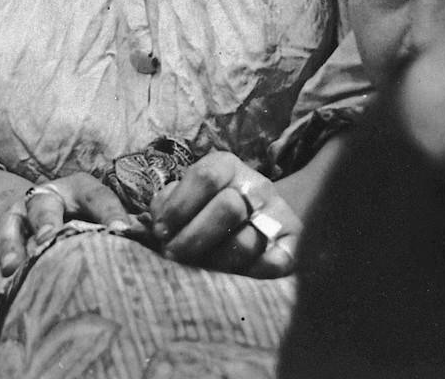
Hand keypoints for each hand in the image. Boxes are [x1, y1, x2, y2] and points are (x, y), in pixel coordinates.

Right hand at [0, 172, 136, 289]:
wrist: (30, 212)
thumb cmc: (77, 218)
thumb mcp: (99, 214)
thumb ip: (125, 225)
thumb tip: (159, 240)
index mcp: (78, 190)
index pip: (97, 195)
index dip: (110, 212)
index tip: (123, 233)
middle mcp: (43, 198)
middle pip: (42, 203)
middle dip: (45, 220)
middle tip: (49, 238)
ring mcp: (13, 217)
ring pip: (6, 224)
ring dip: (10, 244)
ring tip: (15, 267)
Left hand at [149, 151, 299, 276]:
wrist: (259, 217)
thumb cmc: (206, 210)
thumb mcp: (186, 196)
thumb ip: (166, 206)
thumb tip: (151, 226)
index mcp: (227, 166)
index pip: (205, 177)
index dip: (179, 206)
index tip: (161, 231)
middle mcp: (255, 186)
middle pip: (227, 208)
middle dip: (194, 237)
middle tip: (174, 255)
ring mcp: (277, 214)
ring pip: (246, 242)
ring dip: (216, 261)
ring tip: (199, 268)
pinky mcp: (292, 245)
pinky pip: (274, 264)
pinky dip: (252, 274)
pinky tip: (233, 277)